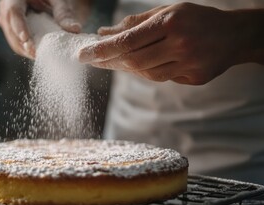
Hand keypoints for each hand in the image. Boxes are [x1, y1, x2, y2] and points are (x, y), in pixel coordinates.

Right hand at [0, 0, 81, 58]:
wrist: (44, 1)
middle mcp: (6, 9)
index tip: (26, 39)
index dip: (19, 27)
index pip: (14, 13)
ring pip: (12, 39)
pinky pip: (15, 42)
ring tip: (38, 56)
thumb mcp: (57, 1)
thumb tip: (75, 30)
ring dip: (24, 49)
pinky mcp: (11, 31)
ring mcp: (6, 21)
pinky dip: (26, 49)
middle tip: (36, 54)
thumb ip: (64, 14)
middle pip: (10, 29)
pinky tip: (37, 54)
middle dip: (23, 44)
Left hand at [78, 3, 253, 84]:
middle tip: (91, 59)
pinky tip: (138, 64)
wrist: (234, 35)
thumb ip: (135, 23)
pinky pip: (161, 79)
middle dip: (108, 61)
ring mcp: (188, 64)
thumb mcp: (166, 11)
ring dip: (126, 67)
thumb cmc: (195, 18)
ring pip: (146, 74)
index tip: (83, 54)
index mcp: (171, 23)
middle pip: (133, 61)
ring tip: (113, 60)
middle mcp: (180, 45)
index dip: (102, 50)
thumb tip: (104, 33)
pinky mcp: (193, 79)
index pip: (128, 41)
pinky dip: (146, 72)